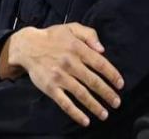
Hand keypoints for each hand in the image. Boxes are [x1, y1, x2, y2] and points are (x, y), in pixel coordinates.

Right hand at [5, 23, 123, 126]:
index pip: (99, 63)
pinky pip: (65, 103)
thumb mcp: (72, 27)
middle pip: (93, 81)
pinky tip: (85, 120)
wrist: (28, 46)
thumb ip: (89, 34)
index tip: (120, 84)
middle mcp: (70, 63)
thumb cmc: (53, 37)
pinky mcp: (50, 87)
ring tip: (105, 114)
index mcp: (77, 48)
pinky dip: (76, 113)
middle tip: (117, 102)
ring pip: (81, 94)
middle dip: (107, 93)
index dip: (112, 75)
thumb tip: (102, 49)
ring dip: (95, 106)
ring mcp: (60, 76)